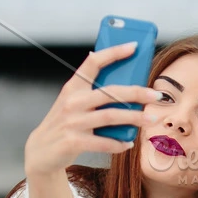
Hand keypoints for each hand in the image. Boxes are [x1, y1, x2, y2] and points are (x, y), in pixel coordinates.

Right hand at [23, 42, 165, 176]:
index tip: (134, 46)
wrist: (41, 151)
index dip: (114, 52)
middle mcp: (72, 102)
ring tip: (151, 119)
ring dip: (135, 118)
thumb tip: (124, 82)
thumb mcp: (72, 103)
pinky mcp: (74, 141)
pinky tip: (129, 143)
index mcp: (73, 87)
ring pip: (111, 117)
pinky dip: (119, 144)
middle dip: (137, 92)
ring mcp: (73, 122)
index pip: (94, 62)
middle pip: (110, 92)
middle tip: (156, 95)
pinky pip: (103, 142)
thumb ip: (91, 92)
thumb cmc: (64, 124)